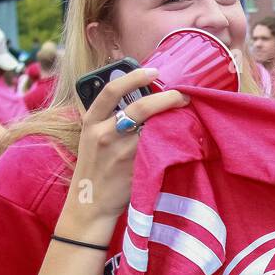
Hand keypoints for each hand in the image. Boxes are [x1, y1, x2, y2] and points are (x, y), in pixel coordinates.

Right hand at [60, 68, 188, 232]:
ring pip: (154, 128)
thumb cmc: (93, 167)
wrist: (89, 204)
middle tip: (182, 95)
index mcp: (91, 122)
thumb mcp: (90, 138)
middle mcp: (105, 135)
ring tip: (185, 114)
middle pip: (140, 107)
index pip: (111, 91)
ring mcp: (121, 153)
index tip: (153, 70)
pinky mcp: (136, 169)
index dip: (134, 76)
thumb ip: (108, 118)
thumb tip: (137, 95)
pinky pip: (158, 148)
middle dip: (167, 97)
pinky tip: (180, 136)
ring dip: (172, 119)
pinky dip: (171, 140)